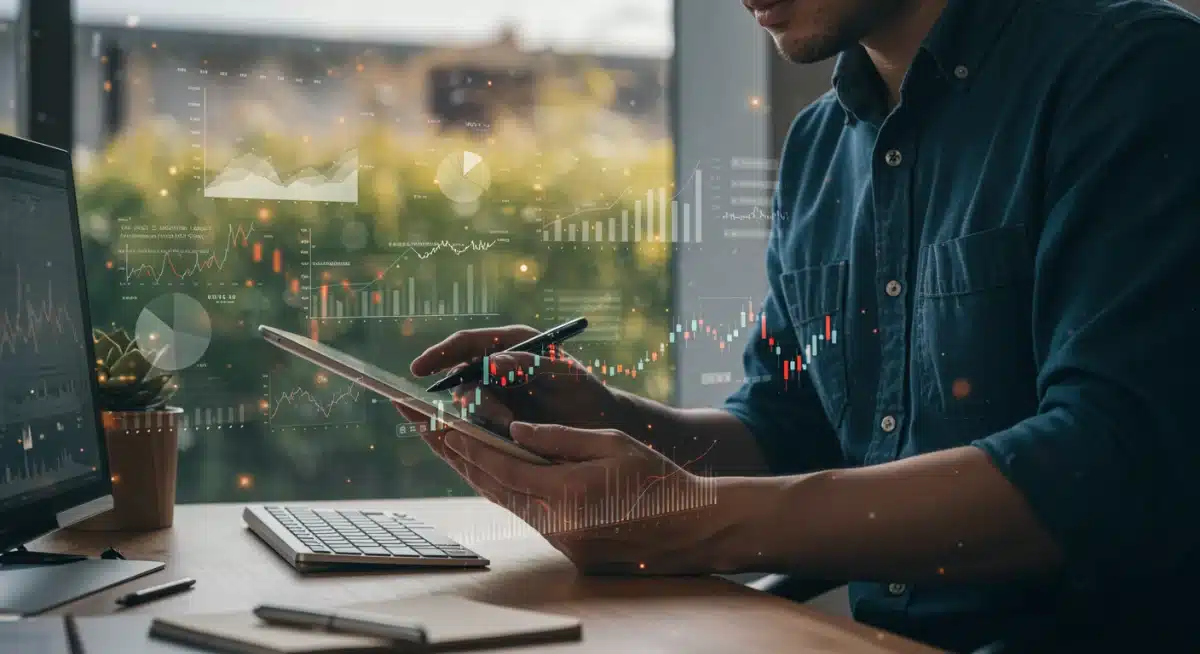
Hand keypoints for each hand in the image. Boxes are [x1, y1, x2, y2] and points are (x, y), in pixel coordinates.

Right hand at [409, 325, 622, 431]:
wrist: (599, 426)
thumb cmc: (585, 393)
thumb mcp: (562, 374)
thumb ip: (527, 363)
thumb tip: (491, 363)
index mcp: (511, 344)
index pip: (466, 343)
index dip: (439, 354)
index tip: (419, 369)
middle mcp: (498, 366)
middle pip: (463, 378)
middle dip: (472, 398)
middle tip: (498, 417)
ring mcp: (496, 394)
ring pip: (469, 405)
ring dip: (482, 418)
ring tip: (512, 428)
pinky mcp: (498, 421)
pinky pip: (478, 424)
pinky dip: (483, 432)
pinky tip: (502, 439)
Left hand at [426, 421, 725, 574]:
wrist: (694, 527)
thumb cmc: (659, 478)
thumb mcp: (611, 444)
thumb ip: (558, 437)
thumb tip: (513, 427)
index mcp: (567, 493)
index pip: (500, 466)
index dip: (465, 443)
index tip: (436, 422)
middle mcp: (557, 523)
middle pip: (491, 486)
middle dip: (454, 454)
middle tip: (422, 427)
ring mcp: (561, 541)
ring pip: (505, 502)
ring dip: (473, 472)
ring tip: (444, 444)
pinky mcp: (569, 550)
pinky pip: (526, 514)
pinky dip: (503, 489)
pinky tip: (487, 470)